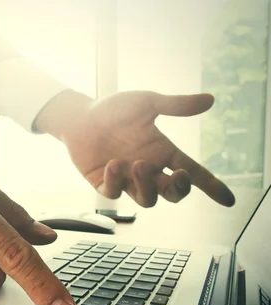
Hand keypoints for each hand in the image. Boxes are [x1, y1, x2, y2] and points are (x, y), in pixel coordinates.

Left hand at [35, 90, 234, 206]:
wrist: (80, 116)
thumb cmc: (113, 109)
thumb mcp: (147, 103)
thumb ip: (176, 105)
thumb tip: (210, 100)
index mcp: (162, 151)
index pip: (193, 172)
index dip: (211, 186)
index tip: (228, 200)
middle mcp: (148, 169)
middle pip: (173, 194)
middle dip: (180, 190)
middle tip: (176, 174)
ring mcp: (127, 179)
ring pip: (148, 200)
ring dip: (147, 185)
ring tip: (136, 163)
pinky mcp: (104, 184)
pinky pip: (115, 194)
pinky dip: (117, 182)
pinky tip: (113, 164)